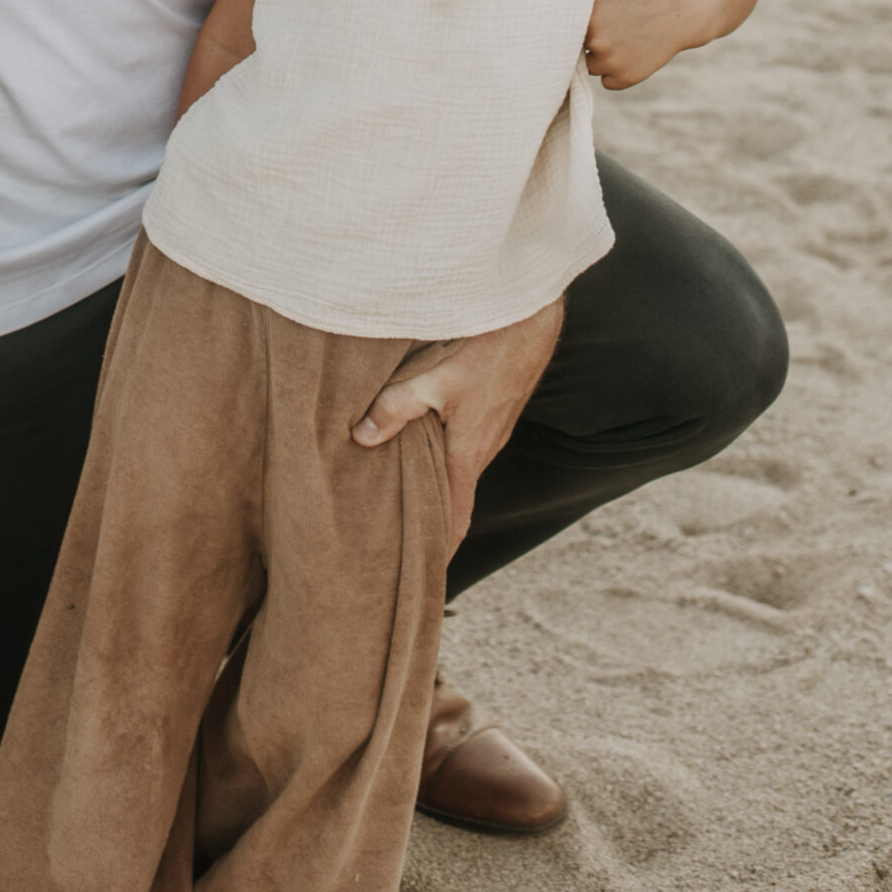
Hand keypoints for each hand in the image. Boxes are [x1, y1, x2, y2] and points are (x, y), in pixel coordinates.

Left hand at [351, 300, 563, 556]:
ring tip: (405, 493)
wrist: (529, 319)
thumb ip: (396, 407)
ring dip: (437, 483)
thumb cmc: (486, 349)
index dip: (441, 547)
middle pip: (455, 496)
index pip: (456, 517)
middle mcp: (483, 449)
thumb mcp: (434, 379)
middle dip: (433, 518)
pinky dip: (446, 454)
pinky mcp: (492, 409)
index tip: (423, 572)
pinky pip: (467, 443)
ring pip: (460, 467)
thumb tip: (361, 438)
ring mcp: (491, 429)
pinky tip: (426, 441)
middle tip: (401, 537)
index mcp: (468, 454)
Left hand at [584, 0, 718, 89]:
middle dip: (587, 40)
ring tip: (620, 38)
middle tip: (608, 28)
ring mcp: (611, 61)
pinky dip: (616, 71)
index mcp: (587, 15)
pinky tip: (629, 52)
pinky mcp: (626, 77)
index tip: (588, 20)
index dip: (573, 24)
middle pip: (574, 48)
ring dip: (600, 57)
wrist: (681, 8)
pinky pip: (607, 80)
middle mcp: (595, 40)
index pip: (563, 28)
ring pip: (591, 66)